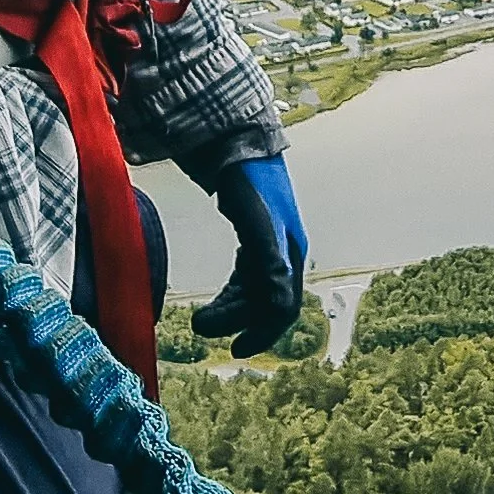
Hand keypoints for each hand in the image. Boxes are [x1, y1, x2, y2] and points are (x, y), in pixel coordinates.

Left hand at [191, 154, 309, 355]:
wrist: (238, 143)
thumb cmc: (249, 182)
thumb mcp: (259, 226)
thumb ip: (270, 266)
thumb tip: (279, 308)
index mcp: (291, 253)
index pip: (283, 307)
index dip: (263, 333)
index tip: (236, 350)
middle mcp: (286, 253)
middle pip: (268, 303)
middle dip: (239, 321)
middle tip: (204, 328)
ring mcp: (272, 245)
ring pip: (256, 291)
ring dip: (233, 309)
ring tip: (203, 318)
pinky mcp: (256, 237)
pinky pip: (249, 277)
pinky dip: (234, 292)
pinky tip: (220, 297)